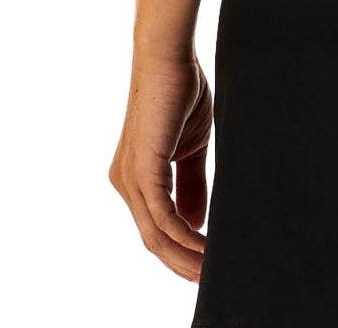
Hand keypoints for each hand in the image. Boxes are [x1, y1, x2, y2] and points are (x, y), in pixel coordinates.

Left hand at [108, 51, 212, 282]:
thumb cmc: (181, 93)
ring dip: (184, 257)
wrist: (169, 58)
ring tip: (212, 270)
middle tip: (210, 280)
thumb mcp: (191, 148)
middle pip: (152, 240)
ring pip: (155, 235)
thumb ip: (192, 185)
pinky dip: (184, 237)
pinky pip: (161, 217)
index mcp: (136, 177)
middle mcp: (126, 183)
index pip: (156, 227)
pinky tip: (205, 246)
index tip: (207, 265)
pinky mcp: (141, 170)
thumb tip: (197, 224)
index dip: (180, 251)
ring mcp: (130, 179)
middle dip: (181, 264)